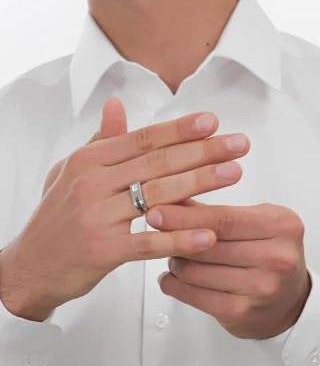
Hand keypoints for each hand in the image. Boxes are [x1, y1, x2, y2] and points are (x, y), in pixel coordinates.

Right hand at [0, 97, 249, 321]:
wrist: (30, 265)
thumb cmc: (56, 216)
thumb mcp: (71, 170)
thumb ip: (101, 140)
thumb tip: (116, 105)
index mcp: (89, 160)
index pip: (144, 139)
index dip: (180, 129)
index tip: (212, 122)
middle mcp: (92, 183)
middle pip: (158, 163)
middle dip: (203, 151)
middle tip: (238, 145)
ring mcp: (97, 217)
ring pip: (158, 196)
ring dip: (200, 183)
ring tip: (233, 174)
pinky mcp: (103, 252)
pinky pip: (149, 243)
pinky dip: (180, 239)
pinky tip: (209, 234)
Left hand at [147, 202, 310, 338]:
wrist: (291, 299)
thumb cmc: (272, 253)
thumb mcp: (256, 220)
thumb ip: (216, 211)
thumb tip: (174, 198)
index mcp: (282, 226)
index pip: (223, 218)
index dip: (186, 216)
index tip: (159, 212)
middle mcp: (276, 258)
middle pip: (207, 244)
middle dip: (174, 236)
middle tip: (157, 230)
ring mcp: (261, 288)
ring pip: (195, 270)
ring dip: (175, 260)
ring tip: (173, 254)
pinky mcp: (243, 313)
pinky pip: (194, 296)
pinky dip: (174, 285)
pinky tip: (170, 278)